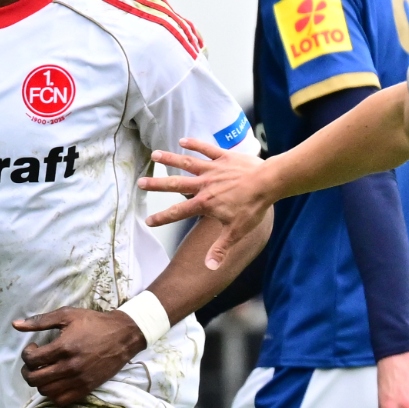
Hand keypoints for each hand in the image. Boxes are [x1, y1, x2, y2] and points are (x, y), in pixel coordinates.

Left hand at [15, 308, 142, 405]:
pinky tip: (55, 381)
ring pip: (46, 392)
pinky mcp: (87, 388)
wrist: (123, 335)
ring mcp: (78, 380)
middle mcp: (69, 367)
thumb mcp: (67, 315)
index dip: (26, 354)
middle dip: (28, 371)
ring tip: (44, 372)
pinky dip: (53, 393)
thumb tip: (15, 325)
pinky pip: (62, 400)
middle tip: (33, 363)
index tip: (33, 347)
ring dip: (40, 382)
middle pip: (35, 379)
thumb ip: (40, 321)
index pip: (32, 360)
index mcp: (63, 347)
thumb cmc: (94, 322)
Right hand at [140, 136, 269, 265]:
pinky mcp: (223, 157)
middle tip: (140, 183)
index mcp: (205, 203)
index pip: (178, 213)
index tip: (148, 220)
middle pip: (175, 185)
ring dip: (170, 159)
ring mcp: (213, 169)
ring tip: (154, 155)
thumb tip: (209, 267)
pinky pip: (206, 149)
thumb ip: (220, 249)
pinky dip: (195, 144)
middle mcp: (204, 185)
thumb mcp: (236, 232)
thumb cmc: (253, 208)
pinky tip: (182, 141)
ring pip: (187, 163)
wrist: (268, 183)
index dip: (162, 218)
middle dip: (157, 185)